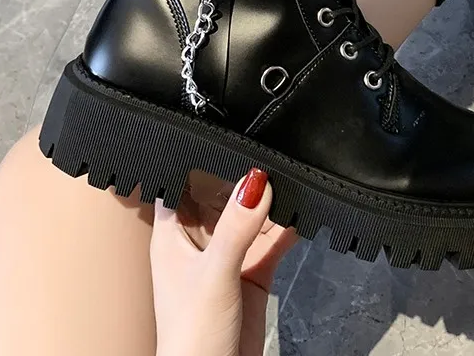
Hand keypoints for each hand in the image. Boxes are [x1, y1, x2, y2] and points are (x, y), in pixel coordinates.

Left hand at [150, 168, 297, 355]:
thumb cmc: (192, 335)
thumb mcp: (215, 272)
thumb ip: (236, 226)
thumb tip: (256, 180)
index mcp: (173, 235)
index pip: (181, 184)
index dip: (200, 162)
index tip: (227, 139)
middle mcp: (199, 241)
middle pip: (223, 197)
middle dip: (246, 180)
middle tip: (272, 155)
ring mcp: (227, 257)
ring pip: (250, 217)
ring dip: (269, 203)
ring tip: (292, 179)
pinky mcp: (251, 275)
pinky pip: (270, 241)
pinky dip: (285, 229)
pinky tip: (300, 214)